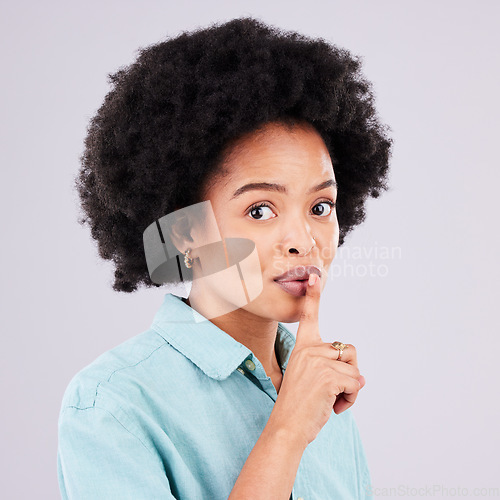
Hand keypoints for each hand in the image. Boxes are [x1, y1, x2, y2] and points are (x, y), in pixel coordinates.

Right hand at [269, 273, 364, 447]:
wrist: (287, 427)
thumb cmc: (299, 406)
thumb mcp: (311, 379)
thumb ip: (330, 368)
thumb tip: (362, 377)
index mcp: (302, 347)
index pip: (309, 316)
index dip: (313, 296)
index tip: (314, 277)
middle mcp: (309, 349)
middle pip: (349, 351)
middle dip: (349, 374)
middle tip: (332, 392)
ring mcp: (318, 361)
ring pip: (354, 369)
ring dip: (350, 389)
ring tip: (332, 400)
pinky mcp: (328, 375)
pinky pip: (356, 383)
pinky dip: (351, 399)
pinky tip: (334, 406)